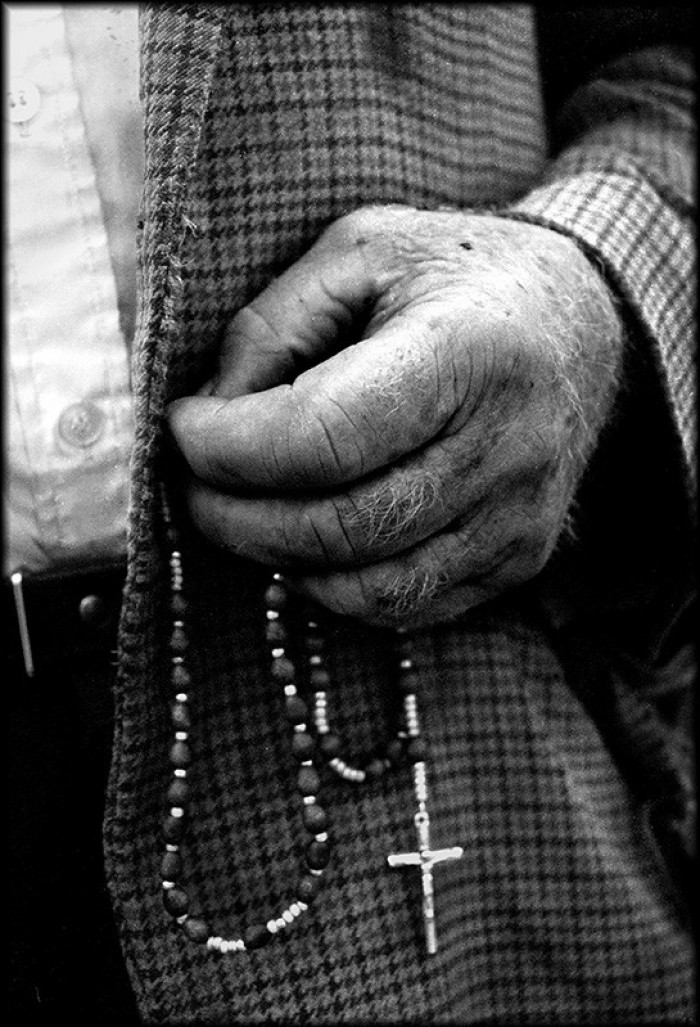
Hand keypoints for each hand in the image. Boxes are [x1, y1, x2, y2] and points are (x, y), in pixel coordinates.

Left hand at [168, 205, 622, 626]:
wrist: (580, 319)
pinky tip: (308, 539)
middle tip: (192, 483)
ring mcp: (520, 516)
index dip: (230, 447)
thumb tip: (209, 419)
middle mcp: (507, 447)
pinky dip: (334, 586)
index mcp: (467, 350)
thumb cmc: (457, 277)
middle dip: (233, 517)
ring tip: (243, 510)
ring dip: (277, 560)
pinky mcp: (519, 557)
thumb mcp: (357, 251)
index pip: (324, 437)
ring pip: (368, 588)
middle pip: (340, 527)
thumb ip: (269, 327)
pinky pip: (406, 606)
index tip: (184, 427)